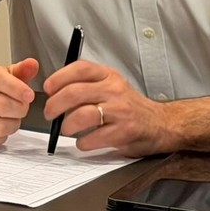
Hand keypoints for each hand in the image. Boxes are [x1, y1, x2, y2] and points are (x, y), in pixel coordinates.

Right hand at [0, 58, 38, 149]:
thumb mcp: (9, 75)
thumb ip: (23, 70)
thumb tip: (33, 64)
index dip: (17, 89)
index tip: (29, 96)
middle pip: (1, 106)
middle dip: (19, 110)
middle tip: (22, 108)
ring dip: (12, 125)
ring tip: (12, 118)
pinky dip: (0, 138)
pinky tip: (0, 129)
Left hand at [42, 60, 174, 156]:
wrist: (161, 124)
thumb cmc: (130, 106)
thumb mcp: (112, 85)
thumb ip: (89, 84)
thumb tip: (56, 91)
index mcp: (109, 75)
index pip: (80, 68)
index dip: (59, 77)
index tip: (48, 88)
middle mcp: (114, 89)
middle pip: (74, 92)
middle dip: (55, 105)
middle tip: (50, 113)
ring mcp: (120, 110)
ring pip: (82, 115)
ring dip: (67, 125)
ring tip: (66, 129)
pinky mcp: (124, 131)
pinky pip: (94, 137)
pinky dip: (82, 142)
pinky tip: (83, 142)